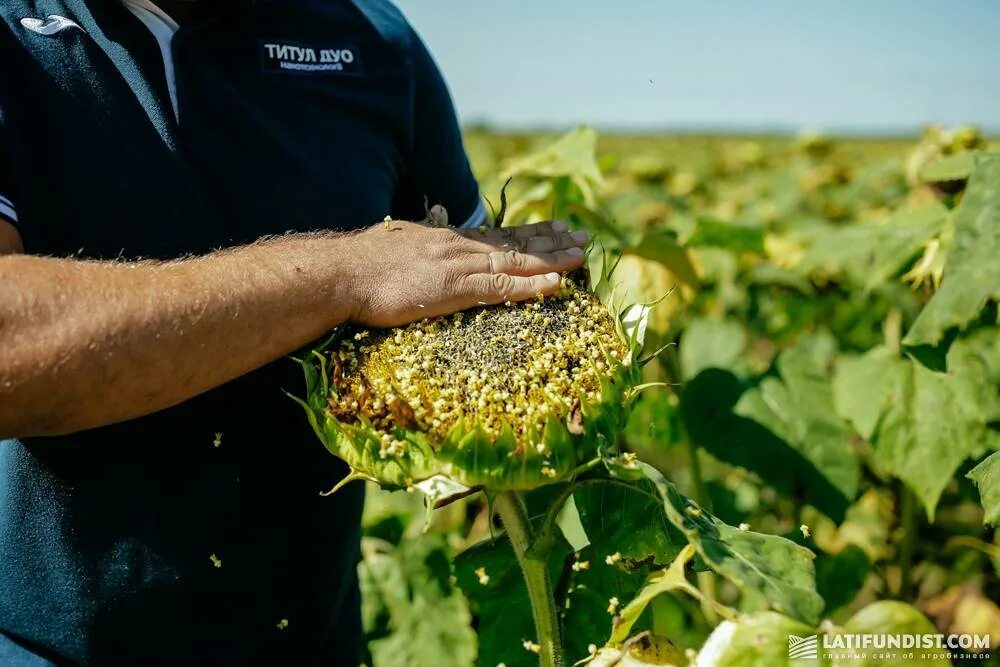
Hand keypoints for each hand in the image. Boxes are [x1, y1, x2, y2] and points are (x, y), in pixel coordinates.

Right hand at [348, 219, 588, 326]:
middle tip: (582, 237)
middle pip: (514, 243)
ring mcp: (458, 266)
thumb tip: (421, 248)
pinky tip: (555, 284)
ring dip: (551, 260)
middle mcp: (458, 246)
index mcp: (445, 239)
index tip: (555, 228)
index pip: (496, 235)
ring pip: (515, 262)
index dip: (528, 233)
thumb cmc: (359, 267)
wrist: (341, 274)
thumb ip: (417, 247)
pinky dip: (531, 286)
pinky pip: (501, 288)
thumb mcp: (396, 246)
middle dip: (551, 241)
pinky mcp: (453, 289)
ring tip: (580, 256)